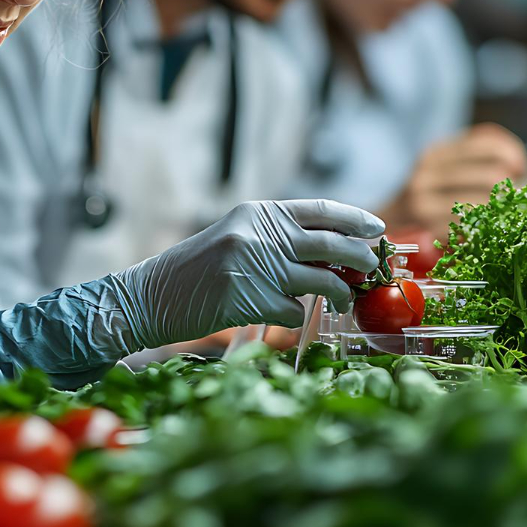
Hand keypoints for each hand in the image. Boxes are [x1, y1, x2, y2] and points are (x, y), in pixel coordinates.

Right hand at [108, 199, 384, 348]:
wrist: (149, 297)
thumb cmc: (193, 272)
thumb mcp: (234, 237)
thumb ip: (276, 238)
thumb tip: (333, 251)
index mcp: (257, 213)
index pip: (320, 210)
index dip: (354, 219)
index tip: (377, 228)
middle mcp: (259, 234)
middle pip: (331, 244)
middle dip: (361, 258)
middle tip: (371, 270)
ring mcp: (255, 267)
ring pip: (322, 281)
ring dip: (338, 294)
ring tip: (339, 301)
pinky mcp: (250, 300)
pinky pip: (295, 311)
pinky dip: (296, 316)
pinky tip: (282, 314)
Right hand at [383, 123, 526, 233]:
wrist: (385, 222)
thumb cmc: (426, 196)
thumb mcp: (442, 167)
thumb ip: (474, 159)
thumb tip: (520, 168)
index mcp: (435, 153)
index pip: (486, 144)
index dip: (512, 154)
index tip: (520, 169)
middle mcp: (427, 173)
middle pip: (491, 177)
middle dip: (512, 190)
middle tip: (515, 199)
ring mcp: (424, 201)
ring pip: (484, 206)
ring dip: (504, 213)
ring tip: (506, 215)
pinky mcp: (426, 228)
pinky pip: (470, 229)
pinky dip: (484, 230)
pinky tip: (487, 231)